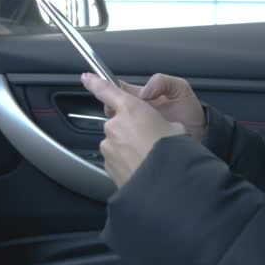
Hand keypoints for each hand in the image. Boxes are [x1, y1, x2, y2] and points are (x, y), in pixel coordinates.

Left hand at [82, 73, 186, 187]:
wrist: (163, 186)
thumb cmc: (172, 153)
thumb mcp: (177, 128)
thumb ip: (164, 123)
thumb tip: (166, 129)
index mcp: (132, 109)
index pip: (107, 90)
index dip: (95, 82)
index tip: (86, 78)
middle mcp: (115, 126)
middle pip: (118, 122)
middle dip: (131, 128)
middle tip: (151, 138)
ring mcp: (109, 147)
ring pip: (117, 142)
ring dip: (129, 147)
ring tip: (149, 156)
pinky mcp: (108, 166)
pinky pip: (117, 159)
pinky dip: (127, 162)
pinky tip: (142, 167)